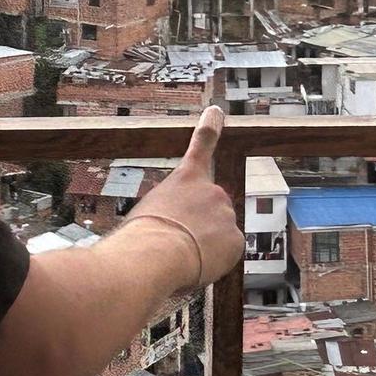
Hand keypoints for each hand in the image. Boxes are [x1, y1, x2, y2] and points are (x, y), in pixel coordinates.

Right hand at [128, 106, 243, 292]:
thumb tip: (169, 231)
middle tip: (178, 242)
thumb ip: (167, 212)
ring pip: (219, 234)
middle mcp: (212, 190)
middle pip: (213, 209)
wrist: (154, 254)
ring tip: (182, 256)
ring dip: (206, 246)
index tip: (216, 110)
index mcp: (186, 178)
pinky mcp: (236, 239)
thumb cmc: (140, 236)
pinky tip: (197, 265)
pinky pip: (226, 254)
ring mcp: (226, 213)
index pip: (201, 146)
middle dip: (201, 225)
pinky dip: (215, 262)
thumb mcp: (148, 212)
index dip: (210, 127)